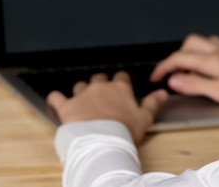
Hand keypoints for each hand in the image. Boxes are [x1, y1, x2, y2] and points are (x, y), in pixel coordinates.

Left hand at [46, 71, 168, 143]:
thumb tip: (162, 93)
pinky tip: (56, 99)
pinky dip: (56, 98)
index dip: (121, 81)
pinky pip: (57, 97)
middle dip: (100, 84)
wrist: (101, 141)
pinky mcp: (66, 106)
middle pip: (99, 77)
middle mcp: (100, 87)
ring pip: (80, 85)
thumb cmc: (123, 130)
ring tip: (83, 100)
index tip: (122, 86)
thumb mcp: (145, 118)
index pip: (121, 76)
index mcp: (120, 88)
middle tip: (103, 95)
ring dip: (81, 90)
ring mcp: (82, 95)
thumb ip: (153, 103)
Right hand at [150, 34, 218, 109]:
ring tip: (188, 69)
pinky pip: (215, 46)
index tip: (155, 78)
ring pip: (203, 43)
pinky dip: (205, 53)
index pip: (179, 58)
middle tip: (171, 73)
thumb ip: (196, 85)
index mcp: (213, 60)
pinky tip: (210, 66)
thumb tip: (175, 80)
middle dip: (176, 56)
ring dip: (190, 53)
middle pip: (189, 44)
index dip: (163, 67)